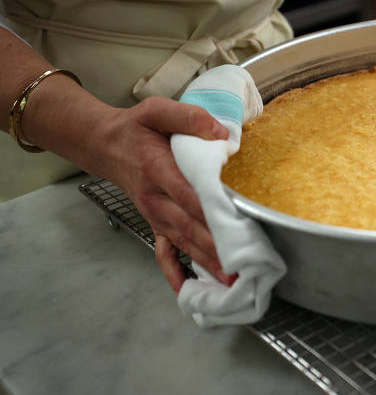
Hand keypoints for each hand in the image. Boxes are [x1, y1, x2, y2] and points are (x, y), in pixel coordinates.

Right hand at [90, 97, 230, 292]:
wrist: (105, 145)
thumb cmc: (136, 128)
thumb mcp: (156, 110)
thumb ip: (189, 117)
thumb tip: (221, 134)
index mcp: (159, 169)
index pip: (189, 194)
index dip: (211, 211)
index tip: (235, 225)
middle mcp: (156, 199)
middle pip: (191, 226)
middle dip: (217, 246)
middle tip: (246, 263)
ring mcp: (155, 215)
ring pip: (184, 242)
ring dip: (207, 263)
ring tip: (232, 280)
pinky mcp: (155, 223)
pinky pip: (163, 253)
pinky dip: (176, 273)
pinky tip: (190, 290)